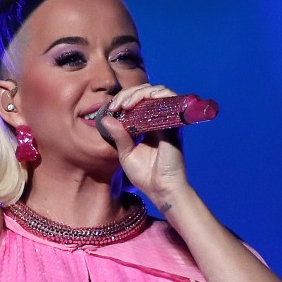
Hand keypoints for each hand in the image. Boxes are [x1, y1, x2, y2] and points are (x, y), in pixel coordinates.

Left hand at [99, 84, 189, 203]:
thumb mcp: (126, 154)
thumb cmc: (145, 176)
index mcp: (147, 126)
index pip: (138, 102)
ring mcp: (168, 121)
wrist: (161, 190)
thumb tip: (105, 119)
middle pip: (147, 93)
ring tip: (126, 104)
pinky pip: (170, 100)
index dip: (123, 99)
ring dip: (140, 93)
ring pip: (158, 92)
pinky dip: (157, 94)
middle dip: (128, 94)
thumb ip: (118, 136)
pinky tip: (142, 100)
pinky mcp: (175, 124)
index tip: (111, 109)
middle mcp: (160, 120)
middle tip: (116, 105)